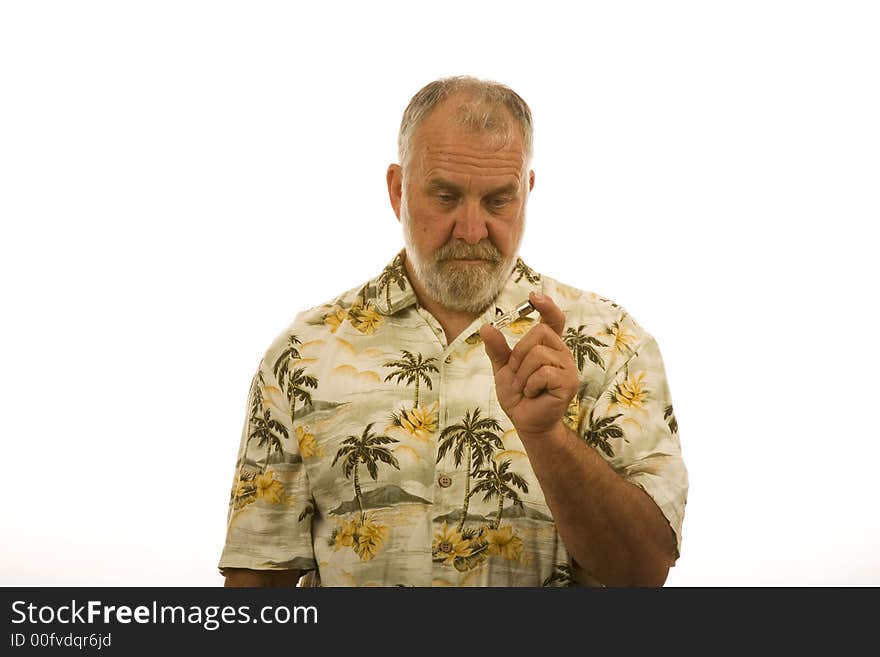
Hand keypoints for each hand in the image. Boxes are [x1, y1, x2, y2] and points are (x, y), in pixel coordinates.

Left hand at [480, 291, 578, 437]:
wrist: (526, 422)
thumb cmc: (518, 396)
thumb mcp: (503, 369)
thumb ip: (497, 348)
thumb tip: (486, 326)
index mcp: (549, 347)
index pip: (554, 320)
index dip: (547, 306)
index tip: (533, 296)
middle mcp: (562, 353)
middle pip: (539, 332)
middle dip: (519, 353)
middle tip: (517, 374)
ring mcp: (568, 368)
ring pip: (538, 354)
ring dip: (522, 374)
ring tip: (525, 388)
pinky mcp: (568, 383)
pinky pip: (543, 372)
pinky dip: (530, 385)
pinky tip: (533, 394)